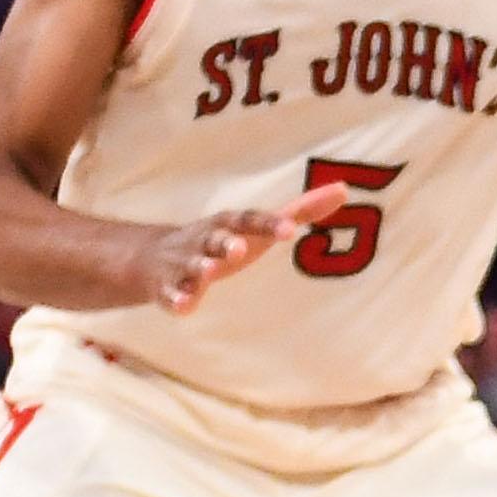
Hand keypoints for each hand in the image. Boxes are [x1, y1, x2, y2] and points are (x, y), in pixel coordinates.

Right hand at [142, 184, 345, 315]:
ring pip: (192, 265)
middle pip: (216, 239)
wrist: (153, 257)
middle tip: (239, 248)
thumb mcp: (256, 226)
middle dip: (227, 243)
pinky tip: (184, 306)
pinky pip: (171, 295)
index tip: (290, 230)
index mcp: (230, 225)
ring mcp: (184, 264)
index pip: (250, 220)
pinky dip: (176, 300)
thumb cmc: (221, 241)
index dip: (268, 224)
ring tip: (210, 271)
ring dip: (201, 268)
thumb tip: (343, 190)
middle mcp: (205, 240)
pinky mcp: (168, 289)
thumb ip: (299, 211)